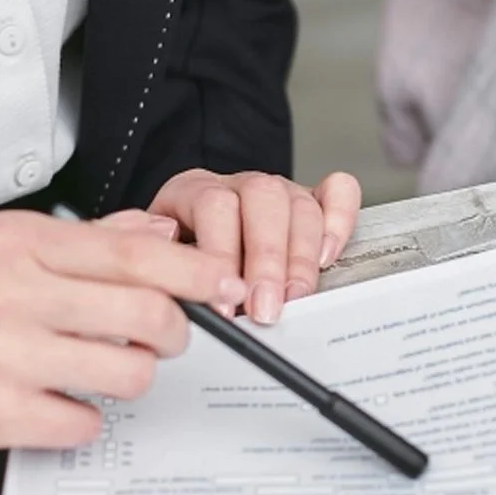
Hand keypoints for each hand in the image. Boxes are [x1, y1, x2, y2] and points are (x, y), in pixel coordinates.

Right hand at [0, 212, 248, 458]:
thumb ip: (78, 240)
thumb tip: (158, 233)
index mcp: (17, 242)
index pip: (135, 253)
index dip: (195, 272)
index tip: (223, 285)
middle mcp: (14, 292)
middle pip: (148, 313)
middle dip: (172, 333)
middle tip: (160, 340)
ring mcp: (4, 355)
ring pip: (127, 372)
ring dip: (128, 378)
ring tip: (97, 372)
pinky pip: (83, 424)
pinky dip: (81, 420)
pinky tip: (54, 407)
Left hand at [147, 170, 361, 324]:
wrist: (188, 235)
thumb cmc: (176, 257)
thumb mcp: (156, 261)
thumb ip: (165, 268)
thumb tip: (184, 290)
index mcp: (194, 190)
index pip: (213, 206)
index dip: (221, 256)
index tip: (224, 304)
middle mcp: (240, 185)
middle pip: (262, 201)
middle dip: (267, 261)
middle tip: (264, 309)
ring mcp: (279, 189)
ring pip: (300, 204)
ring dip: (301, 258)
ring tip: (294, 298)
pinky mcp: (312, 199)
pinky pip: (338, 191)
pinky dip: (339, 221)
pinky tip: (328, 256)